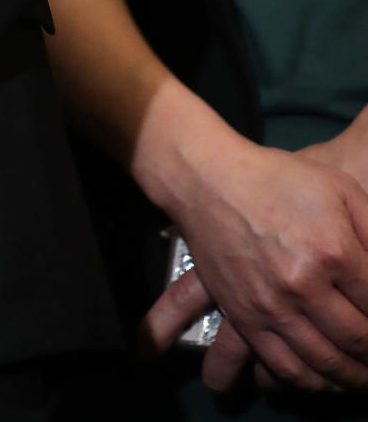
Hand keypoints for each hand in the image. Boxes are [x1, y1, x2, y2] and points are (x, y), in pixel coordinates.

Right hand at [141, 140, 367, 392]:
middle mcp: (303, 286)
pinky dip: (313, 382)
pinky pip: (284, 368)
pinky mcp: (245, 319)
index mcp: (332, 252)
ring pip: (324, 363)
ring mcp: (271, 307)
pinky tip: (327, 378)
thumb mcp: (341, 190)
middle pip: (357, 340)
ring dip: (352, 376)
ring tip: (364, 374)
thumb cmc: (280, 180)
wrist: (209, 182)